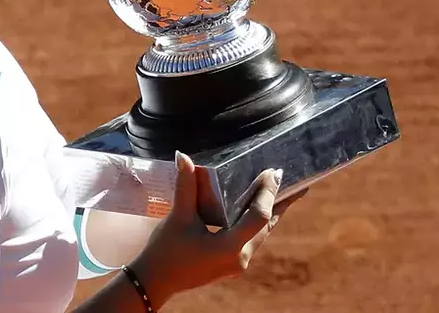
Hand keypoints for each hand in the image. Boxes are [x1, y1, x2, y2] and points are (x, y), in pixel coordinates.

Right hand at [129, 152, 306, 305]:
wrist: (154, 280)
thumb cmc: (165, 251)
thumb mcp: (178, 216)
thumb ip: (186, 186)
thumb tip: (185, 158)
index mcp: (230, 248)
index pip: (259, 216)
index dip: (267, 193)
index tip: (272, 172)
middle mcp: (240, 258)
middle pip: (267, 225)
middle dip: (278, 200)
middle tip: (284, 175)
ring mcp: (237, 263)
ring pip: (261, 233)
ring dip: (270, 211)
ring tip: (280, 190)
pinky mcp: (231, 263)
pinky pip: (252, 238)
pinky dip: (257, 221)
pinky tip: (256, 208)